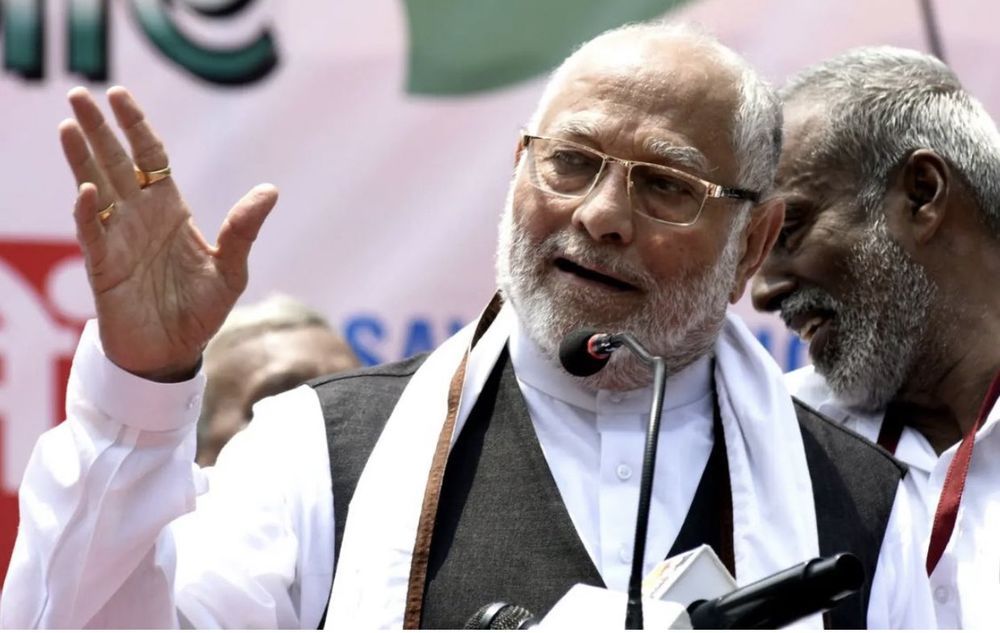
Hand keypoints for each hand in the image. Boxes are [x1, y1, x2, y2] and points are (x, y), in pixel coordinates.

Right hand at [61, 86, 277, 380]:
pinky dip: (90, 214)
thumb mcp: (231, 270)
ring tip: (67, 126)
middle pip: (116, 162)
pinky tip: (89, 192)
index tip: (119, 96)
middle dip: (100, 129)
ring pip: (96, 189)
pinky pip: (94, 235)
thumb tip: (270, 191)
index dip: (135, 126)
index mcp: (169, 210)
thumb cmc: (200, 311)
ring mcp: (118, 239)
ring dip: (81, 159)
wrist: (174, 354)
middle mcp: (139, 217)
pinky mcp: (104, 268)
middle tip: (81, 95)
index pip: (149, 156)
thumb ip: (244, 230)